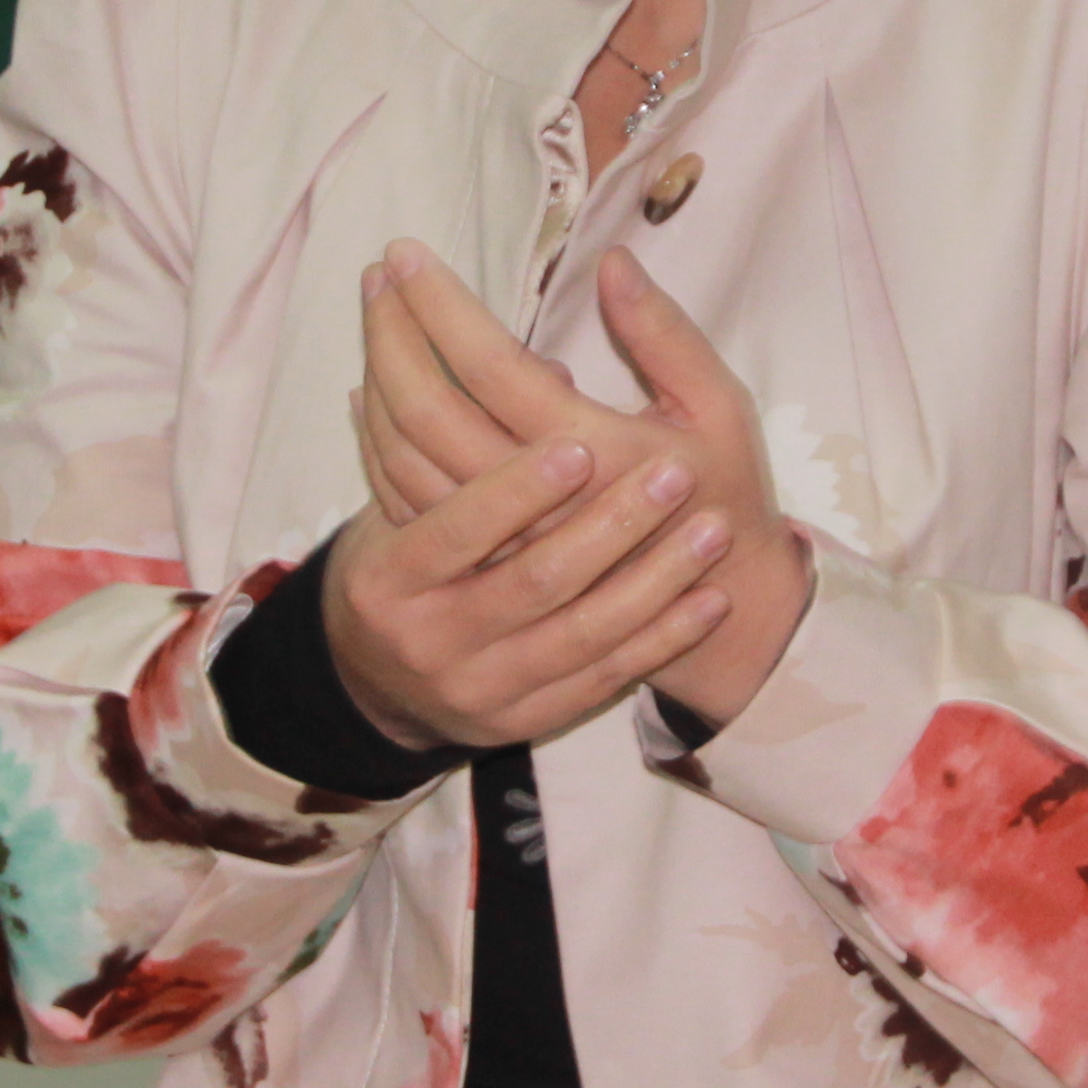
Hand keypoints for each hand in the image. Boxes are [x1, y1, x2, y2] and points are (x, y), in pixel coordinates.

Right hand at [318, 420, 735, 754]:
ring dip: (654, 581)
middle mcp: (431, 641)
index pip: (454, 530)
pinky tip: (708, 599)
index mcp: (389, 577)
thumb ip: (455, 443)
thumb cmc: (402, 564)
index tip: (579, 445)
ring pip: (582, 634)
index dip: (515, 490)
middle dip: (611, 527)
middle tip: (675, 473)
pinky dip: (661, 637)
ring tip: (710, 531)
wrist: (376, 684)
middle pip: (532, 582)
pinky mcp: (526, 721)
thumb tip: (547, 366)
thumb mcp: (397, 506)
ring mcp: (482, 688)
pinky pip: (606, 678)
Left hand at [350, 240, 810, 726]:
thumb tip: (614, 261)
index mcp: (595, 450)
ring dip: (380, 376)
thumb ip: (664, 334)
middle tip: (377, 273)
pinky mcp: (482, 561)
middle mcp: (534, 502)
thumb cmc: (720, 490)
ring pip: (406, 454)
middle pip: (428, 408)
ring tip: (375, 314)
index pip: (489, 364)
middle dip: (394, 330)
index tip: (408, 252)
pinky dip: (379, 439)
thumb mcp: (718, 406)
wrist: (718, 603)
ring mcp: (500, 539)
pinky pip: (405, 497)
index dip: (440, 305)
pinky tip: (372, 392)